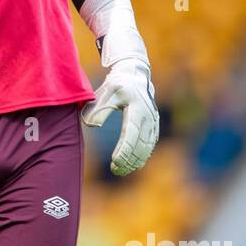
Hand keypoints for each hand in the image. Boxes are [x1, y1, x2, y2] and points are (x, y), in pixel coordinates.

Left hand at [81, 59, 158, 175]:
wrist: (134, 75)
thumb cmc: (116, 85)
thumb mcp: (104, 93)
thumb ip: (97, 109)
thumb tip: (91, 125)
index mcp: (136, 108)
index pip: (131, 133)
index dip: (124, 150)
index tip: (115, 162)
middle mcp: (148, 116)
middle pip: (140, 144)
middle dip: (129, 160)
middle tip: (115, 170)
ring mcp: (153, 121)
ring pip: (147, 147)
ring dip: (135, 161)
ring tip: (121, 170)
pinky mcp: (154, 125)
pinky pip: (150, 145)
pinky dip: (142, 156)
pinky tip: (133, 165)